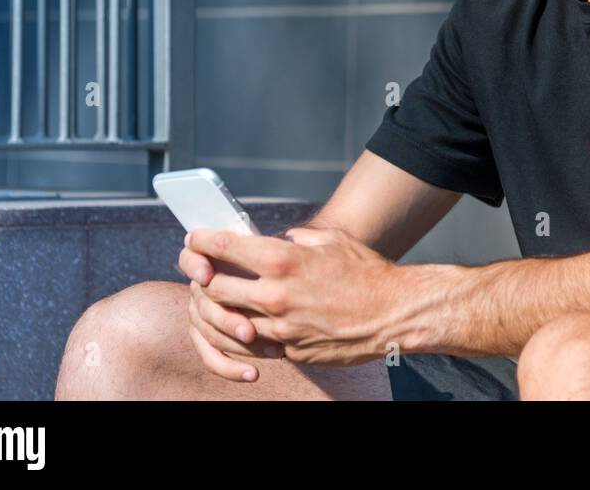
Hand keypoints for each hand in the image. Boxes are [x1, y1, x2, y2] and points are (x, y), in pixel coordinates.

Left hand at [187, 226, 402, 370]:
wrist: (395, 314)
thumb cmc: (367, 273)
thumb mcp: (331, 241)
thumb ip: (296, 239)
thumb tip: (277, 241)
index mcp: (283, 261)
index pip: (223, 247)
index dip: (201, 240)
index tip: (194, 238)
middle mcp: (275, 295)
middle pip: (214, 288)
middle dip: (202, 278)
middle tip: (203, 271)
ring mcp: (281, 328)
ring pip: (227, 322)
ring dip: (218, 309)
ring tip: (220, 299)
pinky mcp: (291, 351)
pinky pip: (253, 345)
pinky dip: (242, 333)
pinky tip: (245, 323)